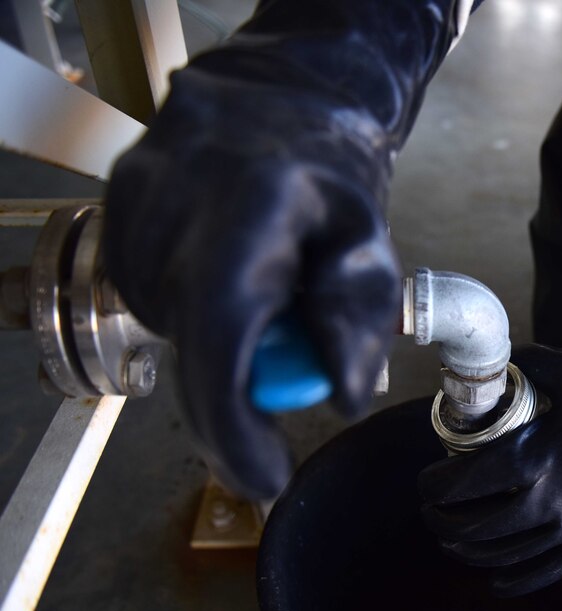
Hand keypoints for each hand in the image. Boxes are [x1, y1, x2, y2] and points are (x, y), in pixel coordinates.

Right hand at [102, 30, 410, 498]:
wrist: (272, 100)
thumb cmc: (329, 173)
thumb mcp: (370, 242)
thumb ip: (358, 317)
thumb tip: (343, 397)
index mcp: (246, 209)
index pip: (219, 336)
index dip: (234, 424)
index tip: (265, 479)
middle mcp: (173, 208)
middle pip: (189, 351)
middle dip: (234, 407)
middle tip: (279, 415)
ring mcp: (130, 211)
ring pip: (172, 334)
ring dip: (219, 346)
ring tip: (263, 296)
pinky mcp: (111, 219)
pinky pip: (153, 306)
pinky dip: (193, 316)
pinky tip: (226, 278)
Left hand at [418, 328, 561, 595]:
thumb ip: (519, 367)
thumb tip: (483, 367)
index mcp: (537, 456)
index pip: (466, 484)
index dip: (435, 487)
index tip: (426, 480)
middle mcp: (552, 499)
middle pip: (477, 527)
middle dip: (443, 521)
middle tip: (431, 508)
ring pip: (504, 556)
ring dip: (468, 552)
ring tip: (451, 538)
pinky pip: (547, 572)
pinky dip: (515, 581)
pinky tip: (495, 580)